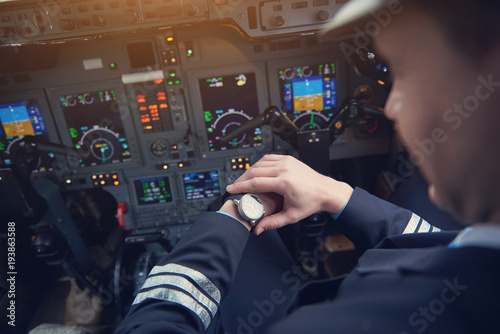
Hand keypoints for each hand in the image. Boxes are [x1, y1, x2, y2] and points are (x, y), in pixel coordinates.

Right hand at [226, 154, 352, 234]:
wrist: (326, 191)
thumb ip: (273, 222)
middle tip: (234, 186)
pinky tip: (255, 171)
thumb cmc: (311, 203)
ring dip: (249, 171)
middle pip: (255, 171)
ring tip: (243, 181)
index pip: (256, 183)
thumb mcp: (291, 216)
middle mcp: (285, 169)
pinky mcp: (288, 159)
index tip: (231, 189)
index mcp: (285, 183)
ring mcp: (287, 162)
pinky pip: (268, 158)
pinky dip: (259, 164)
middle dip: (242, 179)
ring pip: (260, 163)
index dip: (240, 186)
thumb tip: (258, 229)